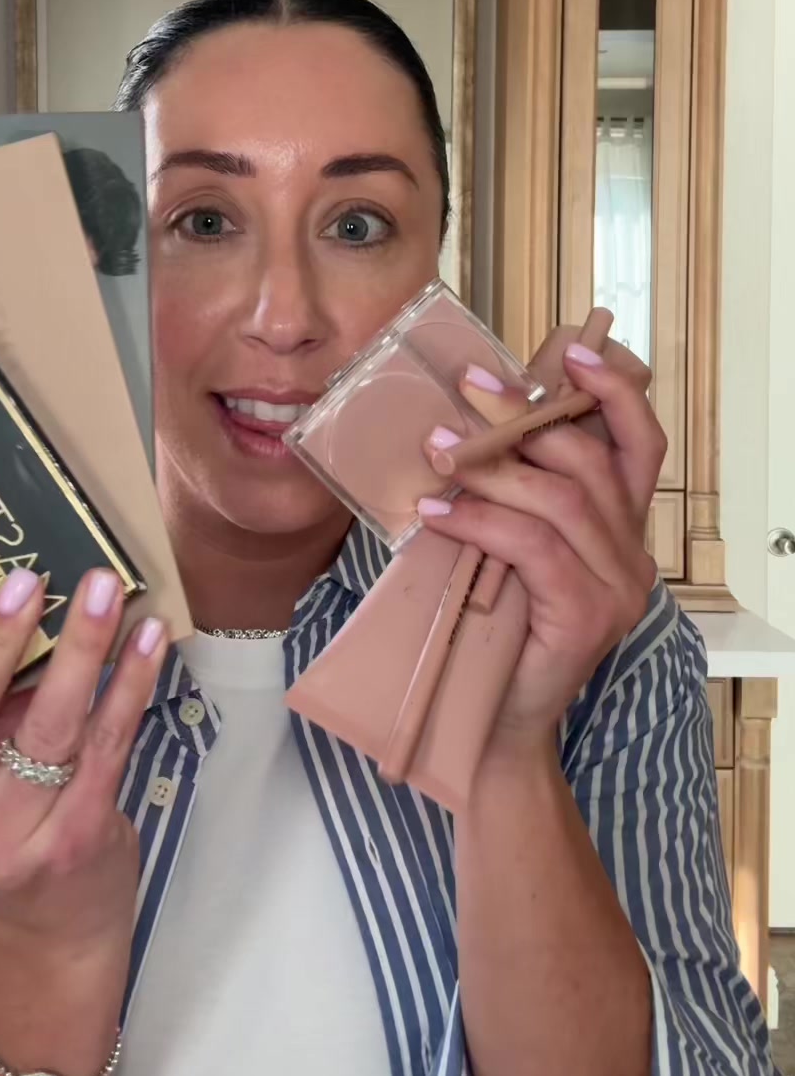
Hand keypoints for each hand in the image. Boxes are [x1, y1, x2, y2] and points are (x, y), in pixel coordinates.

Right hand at [0, 557, 167, 969]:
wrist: (53, 937)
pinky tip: (149, 640)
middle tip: (26, 578)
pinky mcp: (73, 842)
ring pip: (43, 728)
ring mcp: (7, 837)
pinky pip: (105, 748)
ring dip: (78, 649)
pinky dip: (130, 686)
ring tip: (103, 590)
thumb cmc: (8, 828)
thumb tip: (6, 592)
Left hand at [419, 335, 664, 760]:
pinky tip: (436, 511)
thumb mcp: (502, 544)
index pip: (640, 442)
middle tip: (467, 391)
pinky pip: (535, 546)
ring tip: (438, 450)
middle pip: (592, 457)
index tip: (569, 350)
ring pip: (562, 497)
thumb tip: (464, 419)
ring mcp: (617, 586)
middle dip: (527, 414)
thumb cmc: (492, 629)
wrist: (491, 726)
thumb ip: (508, 492)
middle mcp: (631, 551)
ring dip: (494, 465)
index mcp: (620, 526)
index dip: (613, 389)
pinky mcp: (587, 616)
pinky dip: (481, 519)